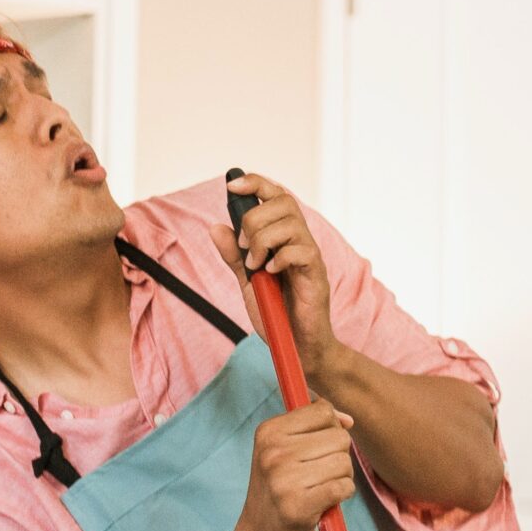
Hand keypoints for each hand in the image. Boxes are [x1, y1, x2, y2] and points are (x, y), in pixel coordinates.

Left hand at [212, 171, 339, 377]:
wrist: (296, 347)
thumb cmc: (277, 314)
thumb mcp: (247, 282)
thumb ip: (234, 256)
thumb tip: (215, 227)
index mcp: (283, 237)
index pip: (275, 195)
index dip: (255, 183)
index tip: (232, 186)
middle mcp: (300, 240)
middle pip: (284, 201)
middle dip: (254, 218)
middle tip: (243, 247)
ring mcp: (310, 257)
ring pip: (291, 223)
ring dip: (263, 240)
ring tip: (255, 265)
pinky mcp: (316, 275)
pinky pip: (301, 252)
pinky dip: (279, 259)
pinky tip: (269, 274)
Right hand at [237, 398, 356, 530]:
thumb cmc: (281, 486)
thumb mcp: (284, 449)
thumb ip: (316, 426)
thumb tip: (348, 420)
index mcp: (268, 432)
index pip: (323, 411)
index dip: (330, 429)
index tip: (316, 448)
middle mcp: (273, 453)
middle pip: (339, 437)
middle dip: (338, 455)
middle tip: (317, 474)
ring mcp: (284, 480)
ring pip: (344, 462)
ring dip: (341, 477)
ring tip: (319, 487)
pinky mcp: (299, 506)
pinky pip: (344, 487)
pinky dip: (343, 494)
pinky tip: (326, 500)